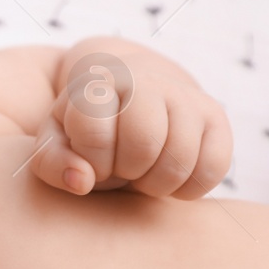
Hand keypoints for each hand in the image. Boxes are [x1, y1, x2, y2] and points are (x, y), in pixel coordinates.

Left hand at [32, 39, 230, 198]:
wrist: (130, 89)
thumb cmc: (86, 125)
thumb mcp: (55, 140)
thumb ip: (52, 163)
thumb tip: (81, 182)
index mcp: (99, 83)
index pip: (94, 133)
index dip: (92, 161)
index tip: (90, 159)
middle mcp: (146, 81)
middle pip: (142, 146)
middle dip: (125, 172)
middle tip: (118, 168)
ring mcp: (186, 96)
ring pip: (179, 162)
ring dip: (154, 184)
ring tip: (140, 172)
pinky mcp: (216, 116)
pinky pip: (212, 169)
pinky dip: (188, 188)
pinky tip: (166, 176)